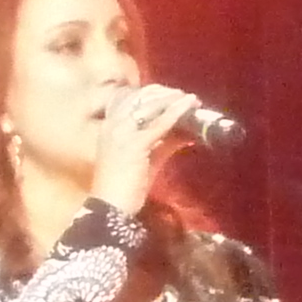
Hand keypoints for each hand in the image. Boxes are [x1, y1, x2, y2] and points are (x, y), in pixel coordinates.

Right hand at [92, 83, 199, 217]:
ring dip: (173, 99)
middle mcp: (113, 126)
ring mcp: (122, 133)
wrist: (112, 207)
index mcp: (110, 128)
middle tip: (183, 96)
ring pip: (150, 106)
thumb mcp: (147, 159)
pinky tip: (189, 105)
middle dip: (163, 93)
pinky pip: (160, 123)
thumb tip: (187, 134)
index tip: (170, 95)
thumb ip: (164, 144)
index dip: (150, 94)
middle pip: (139, 98)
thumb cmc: (126, 186)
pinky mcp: (135, 144)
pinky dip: (177, 112)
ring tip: (192, 99)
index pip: (128, 100)